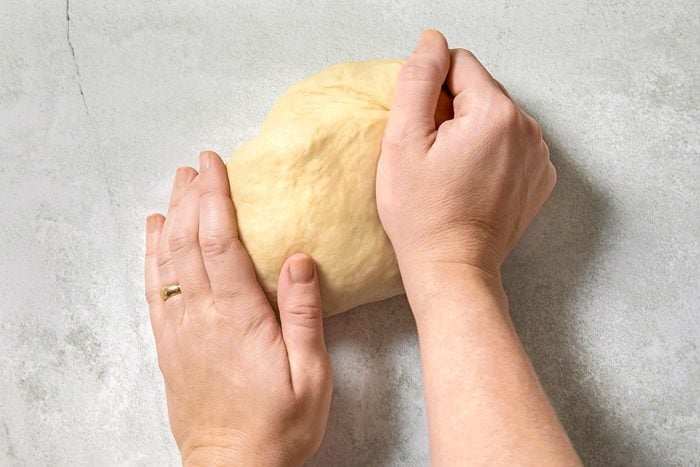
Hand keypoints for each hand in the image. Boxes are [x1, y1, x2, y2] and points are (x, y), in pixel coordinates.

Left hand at [144, 152, 331, 465]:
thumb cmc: (278, 424)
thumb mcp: (311, 373)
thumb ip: (303, 313)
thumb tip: (299, 258)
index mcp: (238, 316)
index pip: (220, 240)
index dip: (215, 196)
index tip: (214, 164)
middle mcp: (201, 316)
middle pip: (188, 240)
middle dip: (190, 196)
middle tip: (196, 164)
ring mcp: (180, 329)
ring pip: (167, 259)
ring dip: (170, 217)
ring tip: (176, 186)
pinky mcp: (169, 345)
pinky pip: (154, 290)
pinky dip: (151, 256)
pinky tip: (154, 235)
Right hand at [376, 30, 555, 277]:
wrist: (452, 267)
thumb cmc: (423, 214)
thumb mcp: (403, 141)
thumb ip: (417, 80)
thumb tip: (432, 41)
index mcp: (495, 113)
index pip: (458, 63)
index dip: (429, 91)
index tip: (421, 129)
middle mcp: (527, 128)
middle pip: (479, 91)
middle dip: (452, 112)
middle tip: (432, 156)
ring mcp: (538, 155)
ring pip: (494, 117)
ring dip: (471, 132)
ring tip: (451, 172)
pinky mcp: (538, 178)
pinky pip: (509, 144)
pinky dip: (489, 154)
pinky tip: (470, 182)